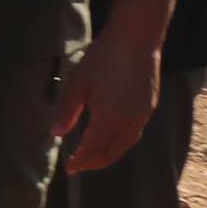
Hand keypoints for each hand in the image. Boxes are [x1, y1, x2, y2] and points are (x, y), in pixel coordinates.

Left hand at [53, 30, 159, 173]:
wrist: (136, 39)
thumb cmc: (103, 58)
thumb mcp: (77, 84)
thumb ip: (67, 112)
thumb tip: (56, 134)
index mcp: (109, 118)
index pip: (93, 150)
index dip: (81, 162)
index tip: (69, 169)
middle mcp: (130, 121)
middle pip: (113, 153)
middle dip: (95, 163)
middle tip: (79, 167)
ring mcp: (143, 114)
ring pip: (126, 144)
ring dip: (109, 154)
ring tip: (93, 157)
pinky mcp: (150, 106)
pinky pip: (135, 133)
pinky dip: (121, 142)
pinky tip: (111, 137)